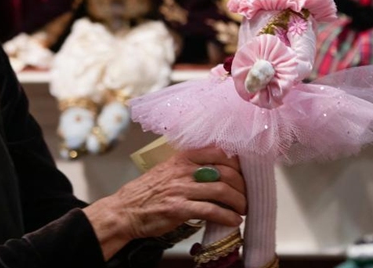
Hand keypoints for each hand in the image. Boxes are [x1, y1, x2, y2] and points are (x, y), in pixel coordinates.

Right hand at [82, 147, 245, 259]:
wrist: (125, 210)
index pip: (218, 152)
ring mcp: (181, 189)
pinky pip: (211, 211)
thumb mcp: (167, 169)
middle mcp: (183, 170)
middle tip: (246, 196)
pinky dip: (228, 217)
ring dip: (239, 202)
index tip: (244, 173)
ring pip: (222, 191)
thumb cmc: (147, 191)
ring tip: (243, 210)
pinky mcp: (179, 209)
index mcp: (182, 157)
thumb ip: (189, 166)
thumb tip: (216, 170)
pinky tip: (234, 221)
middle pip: (225, 172)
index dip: (237, 163)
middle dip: (242, 186)